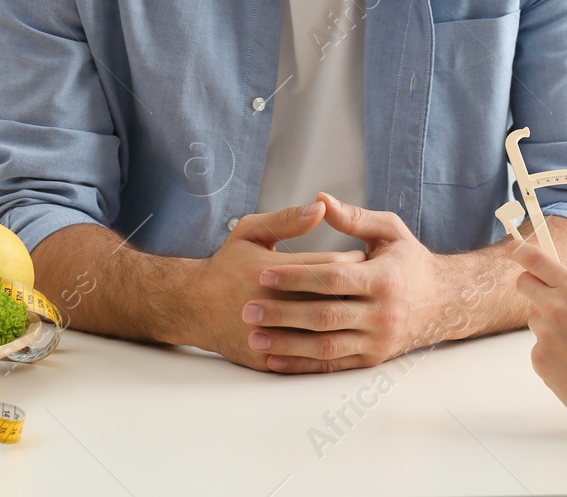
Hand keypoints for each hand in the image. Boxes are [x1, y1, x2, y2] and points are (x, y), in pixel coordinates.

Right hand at [191, 200, 363, 370]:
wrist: (193, 308)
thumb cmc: (227, 266)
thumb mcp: (250, 232)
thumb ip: (287, 219)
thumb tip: (322, 207)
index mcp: (271, 272)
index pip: (330, 267)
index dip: (354, 262)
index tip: (366, 256)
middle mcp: (271, 306)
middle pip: (332, 300)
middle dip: (358, 290)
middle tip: (373, 282)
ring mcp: (269, 336)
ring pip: (324, 332)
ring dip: (348, 319)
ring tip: (361, 305)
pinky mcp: (268, 359)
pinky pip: (308, 358)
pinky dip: (330, 345)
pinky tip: (341, 332)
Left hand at [244, 193, 452, 372]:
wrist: (443, 303)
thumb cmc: (409, 262)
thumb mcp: (390, 231)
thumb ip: (354, 217)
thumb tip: (319, 200)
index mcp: (385, 279)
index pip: (332, 278)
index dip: (297, 276)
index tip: (265, 273)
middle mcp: (383, 314)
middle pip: (324, 316)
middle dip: (283, 313)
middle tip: (248, 308)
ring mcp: (378, 340)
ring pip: (325, 346)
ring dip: (287, 344)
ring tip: (254, 337)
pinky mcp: (372, 359)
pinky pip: (332, 365)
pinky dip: (302, 364)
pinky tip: (276, 359)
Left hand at [508, 232, 566, 438]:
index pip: (538, 261)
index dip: (521, 250)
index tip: (513, 247)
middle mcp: (557, 309)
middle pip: (525, 284)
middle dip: (534, 285)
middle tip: (556, 299)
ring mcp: (545, 336)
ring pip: (535, 319)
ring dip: (549, 323)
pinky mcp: (540, 361)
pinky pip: (538, 347)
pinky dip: (552, 351)